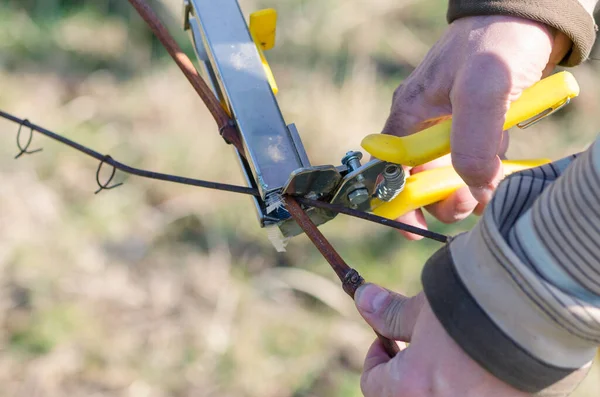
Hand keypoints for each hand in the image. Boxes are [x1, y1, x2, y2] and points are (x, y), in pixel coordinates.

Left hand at [354, 284, 528, 396]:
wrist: (541, 310)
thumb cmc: (474, 304)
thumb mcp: (424, 307)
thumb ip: (391, 313)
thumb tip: (364, 300)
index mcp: (412, 387)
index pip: (374, 385)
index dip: (376, 359)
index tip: (387, 340)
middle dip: (407, 373)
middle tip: (420, 347)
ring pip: (441, 396)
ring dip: (440, 379)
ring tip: (455, 351)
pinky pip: (477, 395)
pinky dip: (472, 384)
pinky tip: (485, 360)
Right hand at [384, 15, 570, 239]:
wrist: (526, 15)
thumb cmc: (498, 42)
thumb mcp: (483, 87)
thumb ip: (473, 139)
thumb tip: (474, 187)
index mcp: (409, 115)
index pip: (390, 170)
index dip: (397, 201)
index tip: (412, 229)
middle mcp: (423, 123)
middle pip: (422, 179)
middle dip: (445, 197)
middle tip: (474, 198)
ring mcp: (448, 124)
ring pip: (450, 173)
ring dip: (471, 185)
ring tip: (494, 179)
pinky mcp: (473, 123)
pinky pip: (475, 158)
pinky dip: (488, 168)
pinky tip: (501, 161)